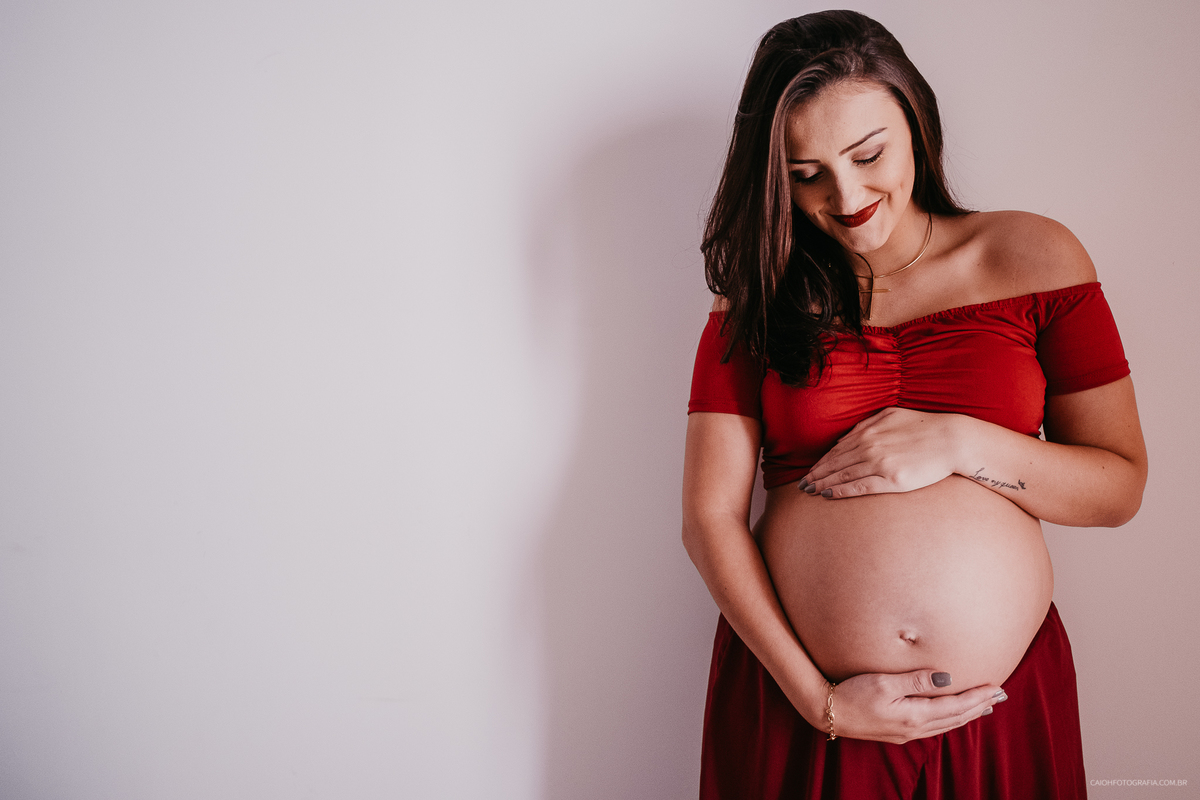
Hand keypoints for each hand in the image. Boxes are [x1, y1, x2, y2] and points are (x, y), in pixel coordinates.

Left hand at [800, 408, 964, 497]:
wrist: (952, 440)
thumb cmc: (924, 426)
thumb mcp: (891, 415)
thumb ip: (866, 425)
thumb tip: (844, 438)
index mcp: (868, 432)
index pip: (835, 450)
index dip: (819, 462)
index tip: (808, 471)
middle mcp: (869, 447)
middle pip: (834, 464)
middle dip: (815, 475)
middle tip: (801, 486)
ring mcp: (879, 464)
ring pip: (842, 476)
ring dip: (822, 484)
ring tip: (810, 492)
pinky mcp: (891, 480)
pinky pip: (859, 488)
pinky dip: (841, 492)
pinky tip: (828, 495)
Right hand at [821, 669, 1005, 743]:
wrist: (828, 713)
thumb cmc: (853, 694)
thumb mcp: (884, 683)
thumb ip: (916, 680)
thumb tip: (947, 678)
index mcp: (915, 715)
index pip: (956, 705)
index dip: (978, 696)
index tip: (997, 687)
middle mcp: (915, 728)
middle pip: (956, 718)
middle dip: (979, 706)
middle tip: (1000, 695)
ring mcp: (907, 732)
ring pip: (947, 724)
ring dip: (967, 714)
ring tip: (984, 706)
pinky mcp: (898, 732)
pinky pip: (935, 726)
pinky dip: (951, 719)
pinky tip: (952, 715)